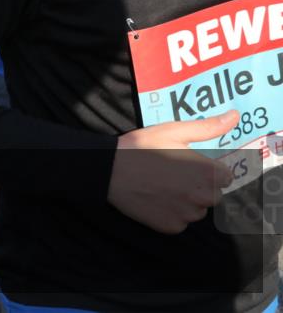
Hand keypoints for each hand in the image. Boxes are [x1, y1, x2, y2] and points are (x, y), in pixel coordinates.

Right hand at [107, 111, 236, 233]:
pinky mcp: (171, 227)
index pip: (225, 177)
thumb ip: (207, 127)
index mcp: (207, 172)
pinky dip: (171, 214)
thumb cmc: (141, 147)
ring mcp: (187, 214)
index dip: (208, 170)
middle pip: (213, 195)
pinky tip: (156, 200)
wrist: (109, 169)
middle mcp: (202, 196)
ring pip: (197, 210)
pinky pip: (180, 222)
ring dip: (187, 202)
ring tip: (163, 187)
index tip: (190, 165)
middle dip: (199, 187)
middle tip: (174, 176)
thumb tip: (234, 116)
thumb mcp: (173, 131)